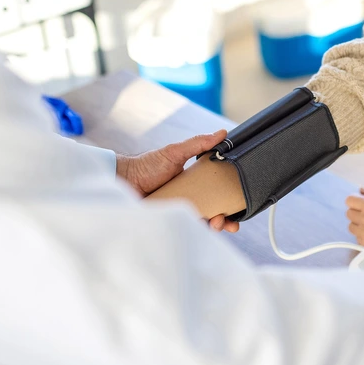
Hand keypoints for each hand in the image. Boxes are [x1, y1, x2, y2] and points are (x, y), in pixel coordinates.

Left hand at [117, 130, 238, 233]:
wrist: (123, 180)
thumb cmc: (147, 165)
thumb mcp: (175, 152)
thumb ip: (199, 143)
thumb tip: (223, 132)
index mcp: (196, 184)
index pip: (218, 195)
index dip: (231, 203)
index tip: (240, 209)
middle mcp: (190, 200)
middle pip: (214, 213)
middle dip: (226, 222)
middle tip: (230, 225)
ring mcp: (180, 213)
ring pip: (202, 224)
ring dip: (214, 227)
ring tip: (215, 225)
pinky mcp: (169, 223)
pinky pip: (186, 230)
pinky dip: (196, 232)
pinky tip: (201, 229)